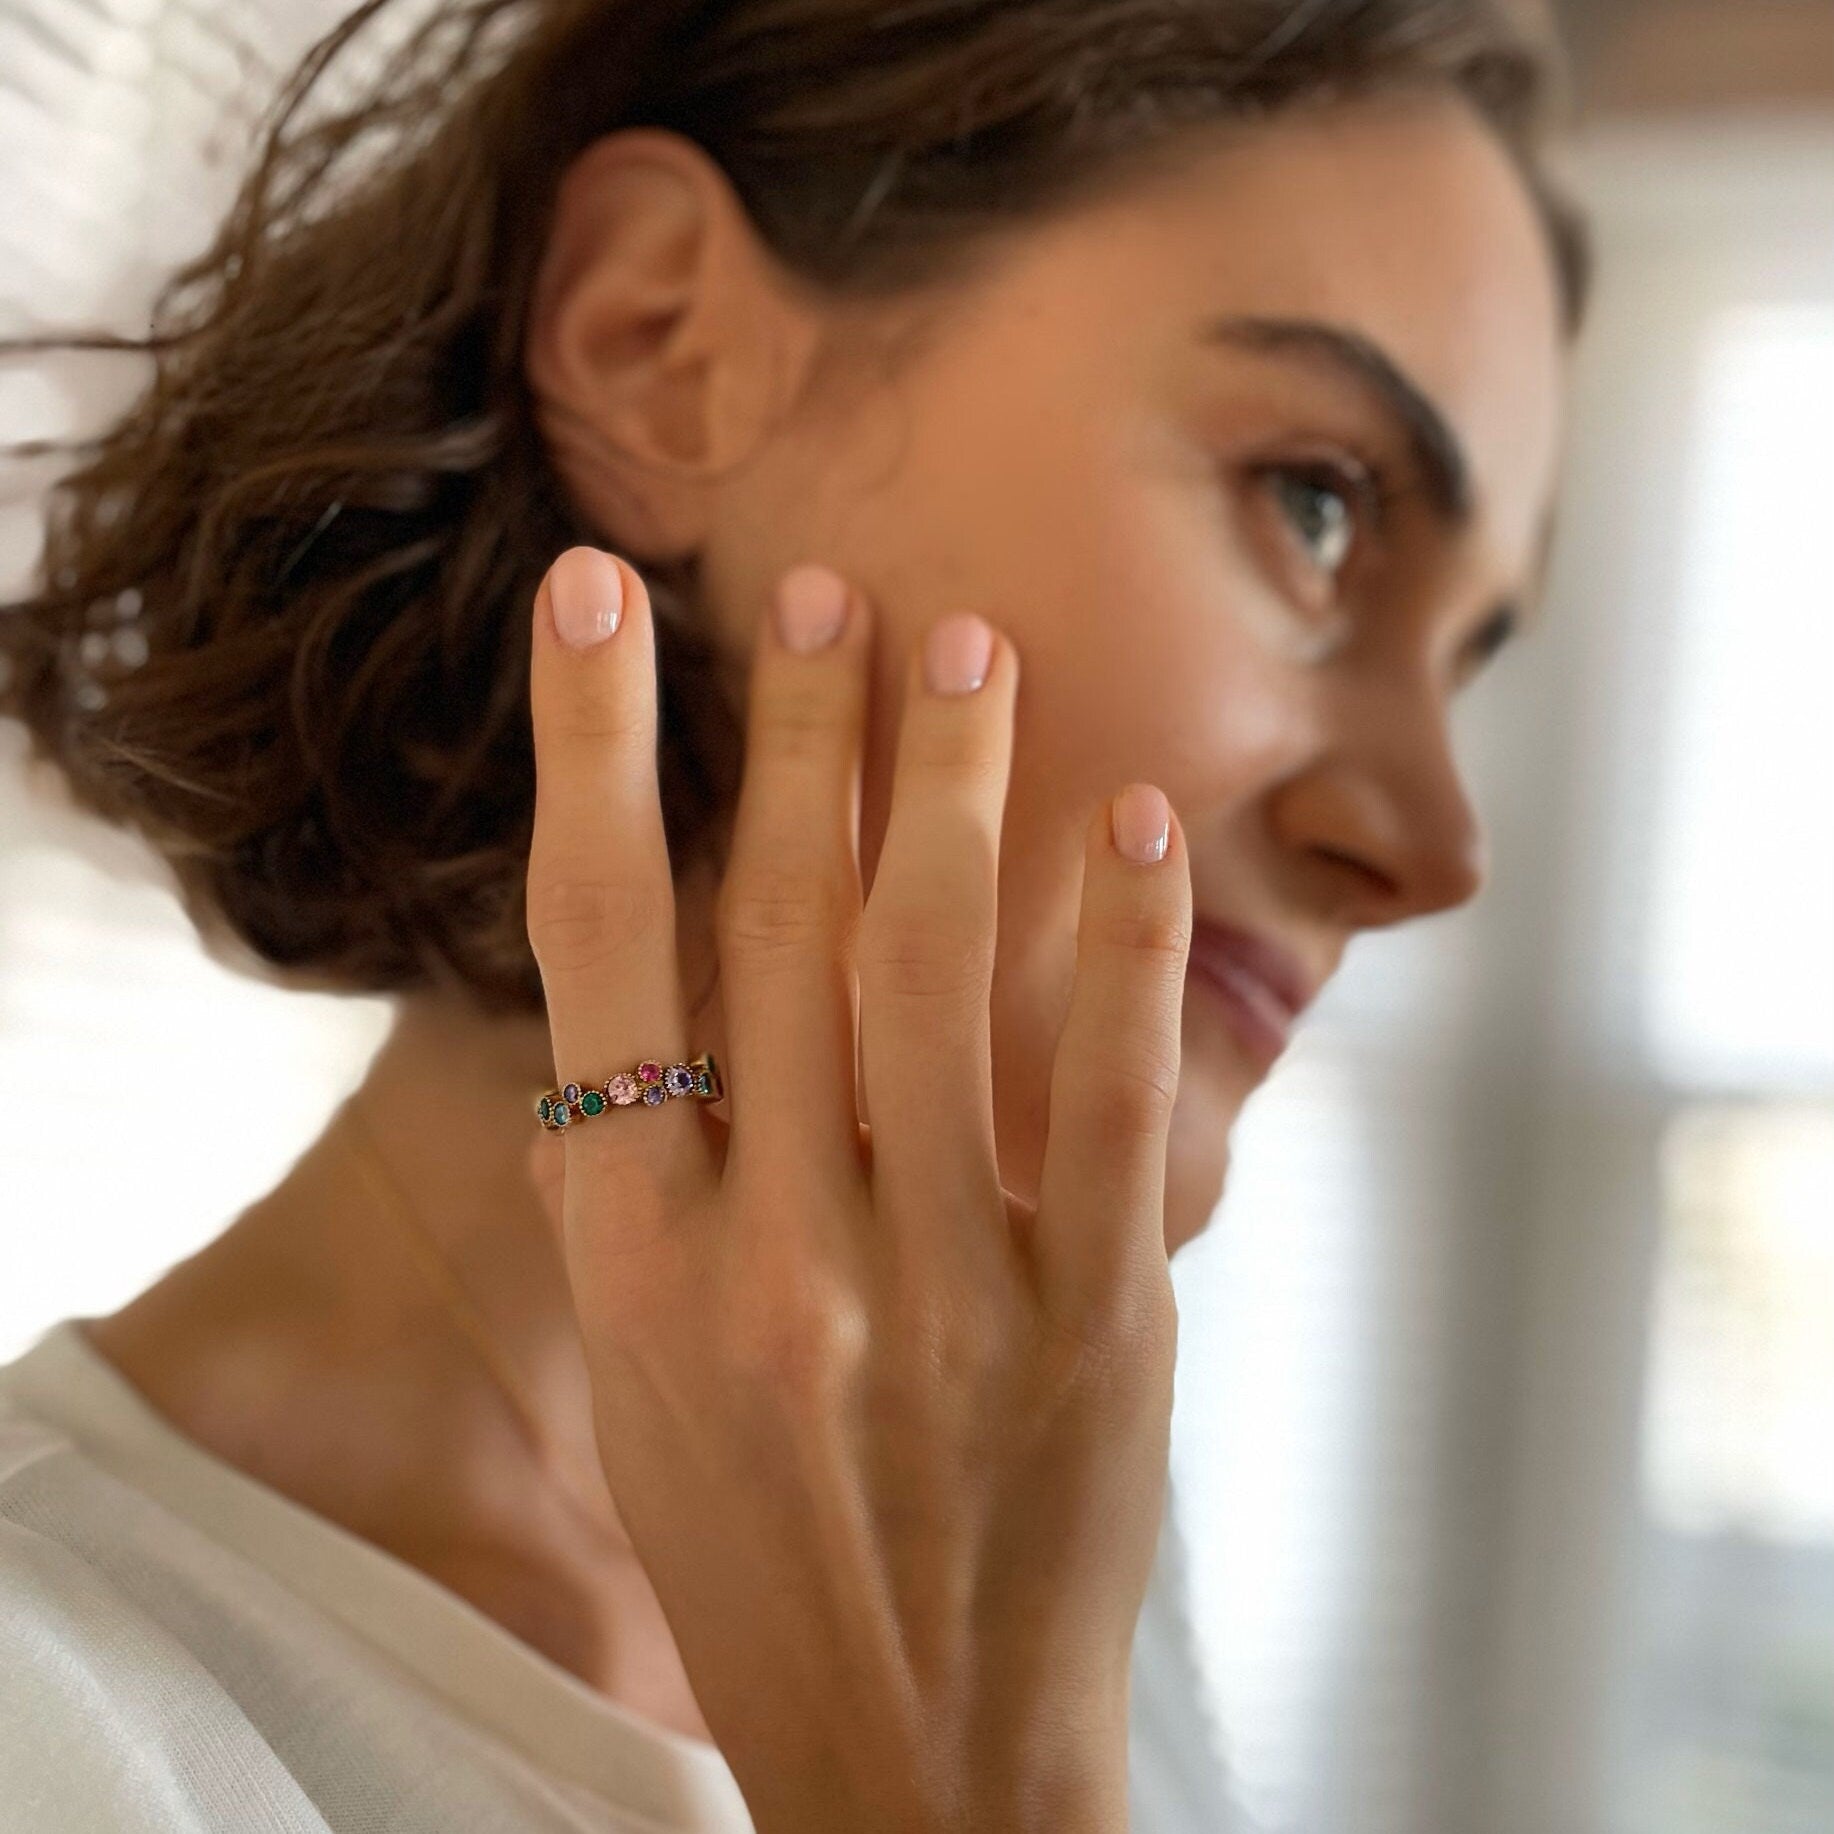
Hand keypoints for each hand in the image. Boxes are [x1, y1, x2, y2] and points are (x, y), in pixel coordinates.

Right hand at [525, 546, 1191, 1833]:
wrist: (917, 1751)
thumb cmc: (763, 1545)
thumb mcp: (651, 1360)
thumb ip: (664, 1170)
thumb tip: (696, 963)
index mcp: (637, 1254)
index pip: (598, 947)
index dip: (596, 750)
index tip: (602, 597)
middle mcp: (772, 1250)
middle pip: (779, 922)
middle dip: (804, 729)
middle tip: (831, 587)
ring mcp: (937, 1284)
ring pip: (933, 974)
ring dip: (952, 786)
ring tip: (970, 643)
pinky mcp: (1093, 1318)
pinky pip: (1110, 1097)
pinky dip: (1121, 945)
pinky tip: (1131, 822)